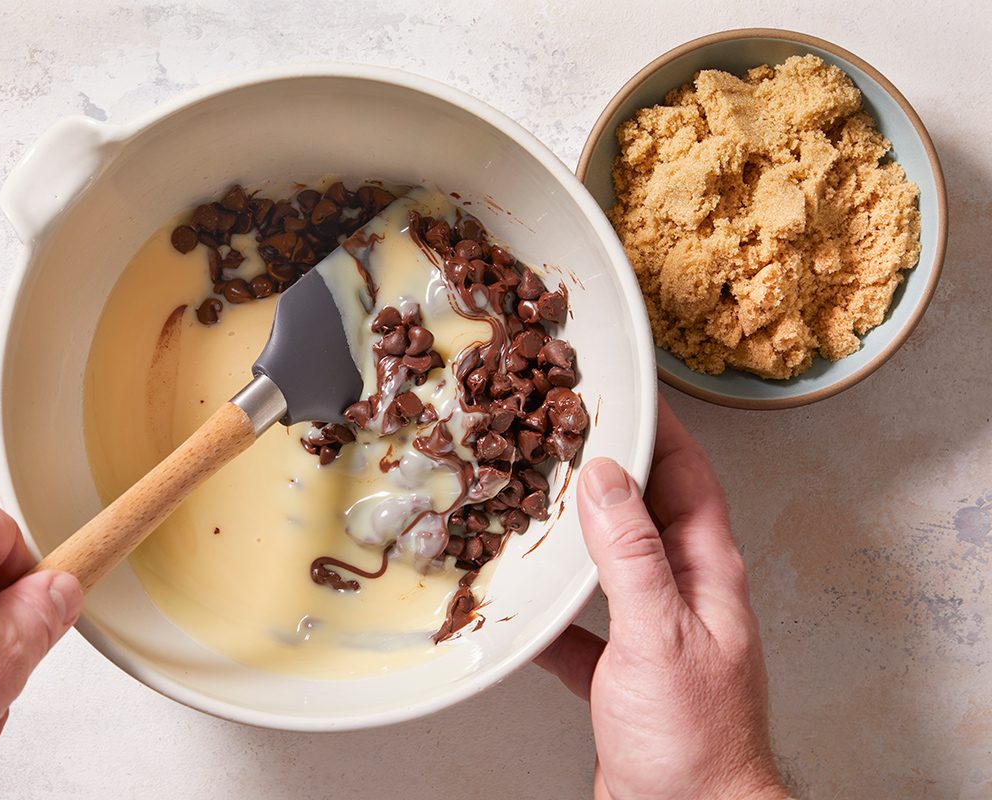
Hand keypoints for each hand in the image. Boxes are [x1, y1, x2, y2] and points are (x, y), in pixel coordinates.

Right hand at [537, 399, 785, 798]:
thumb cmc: (694, 742)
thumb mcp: (658, 633)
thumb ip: (631, 554)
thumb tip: (607, 479)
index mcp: (707, 573)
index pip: (688, 477)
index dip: (660, 429)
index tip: (625, 391)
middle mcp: (685, 595)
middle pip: (647, 512)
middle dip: (610, 469)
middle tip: (568, 434)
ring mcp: (653, 633)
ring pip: (610, 565)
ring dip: (577, 535)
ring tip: (538, 503)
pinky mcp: (622, 674)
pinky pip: (580, 627)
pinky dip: (549, 614)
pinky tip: (519, 609)